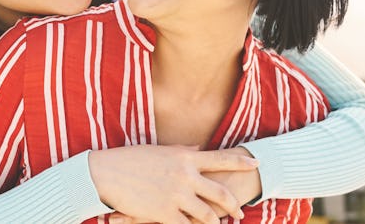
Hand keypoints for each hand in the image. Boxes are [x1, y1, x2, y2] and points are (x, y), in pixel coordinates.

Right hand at [88, 145, 258, 223]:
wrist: (107, 172)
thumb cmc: (131, 158)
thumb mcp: (161, 150)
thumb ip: (183, 150)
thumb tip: (198, 148)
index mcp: (185, 157)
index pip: (221, 158)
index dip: (240, 162)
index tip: (256, 163)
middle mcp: (186, 175)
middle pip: (220, 192)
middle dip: (233, 204)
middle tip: (240, 212)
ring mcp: (177, 195)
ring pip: (207, 215)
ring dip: (216, 223)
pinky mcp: (165, 213)